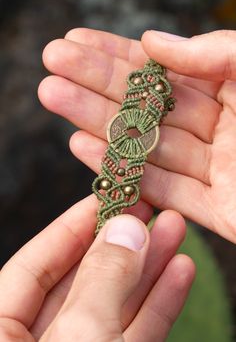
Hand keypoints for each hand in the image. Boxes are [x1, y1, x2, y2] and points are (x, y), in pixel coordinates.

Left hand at [0, 195, 193, 340]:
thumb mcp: (79, 338)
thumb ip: (101, 282)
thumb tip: (125, 229)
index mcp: (1, 330)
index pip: (36, 263)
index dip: (74, 226)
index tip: (108, 199)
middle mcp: (38, 341)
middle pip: (82, 280)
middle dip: (122, 243)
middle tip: (149, 209)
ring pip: (115, 305)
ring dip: (149, 269)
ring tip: (174, 232)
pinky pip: (135, 335)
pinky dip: (158, 305)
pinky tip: (178, 273)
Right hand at [39, 29, 235, 242]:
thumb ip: (214, 52)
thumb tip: (152, 41)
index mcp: (232, 93)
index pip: (162, 74)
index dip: (118, 56)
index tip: (77, 41)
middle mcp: (218, 130)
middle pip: (145, 110)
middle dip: (96, 85)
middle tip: (52, 64)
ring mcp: (214, 172)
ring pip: (146, 148)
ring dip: (97, 124)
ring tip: (54, 96)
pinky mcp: (216, 212)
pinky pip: (164, 191)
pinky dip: (123, 171)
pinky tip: (82, 146)